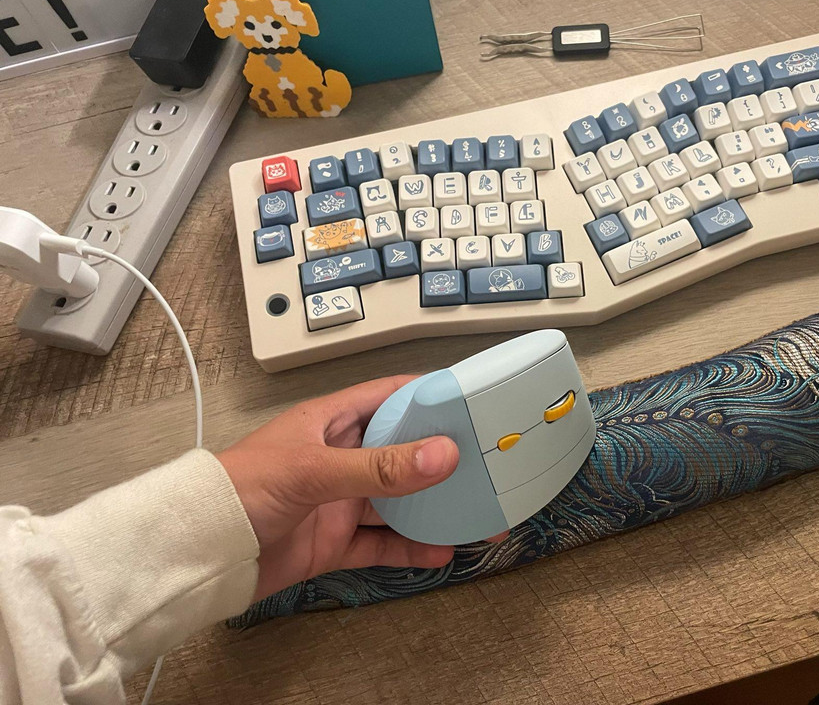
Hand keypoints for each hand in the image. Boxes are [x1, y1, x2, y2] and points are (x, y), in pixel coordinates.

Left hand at [217, 376, 460, 600]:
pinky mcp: (334, 542)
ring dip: (433, 508)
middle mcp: (340, 457)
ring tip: (476, 514)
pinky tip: (440, 553)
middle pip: (403, 452)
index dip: (430, 395)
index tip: (473, 401)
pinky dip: (410, 549)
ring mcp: (339, 501)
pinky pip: (381, 543)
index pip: (391, 396)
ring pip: (398, 501)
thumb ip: (380, 467)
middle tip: (488, 463)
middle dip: (442, 459)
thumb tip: (444, 454)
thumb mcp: (315, 470)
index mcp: (333, 421)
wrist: (198, 554)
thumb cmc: (242, 490)